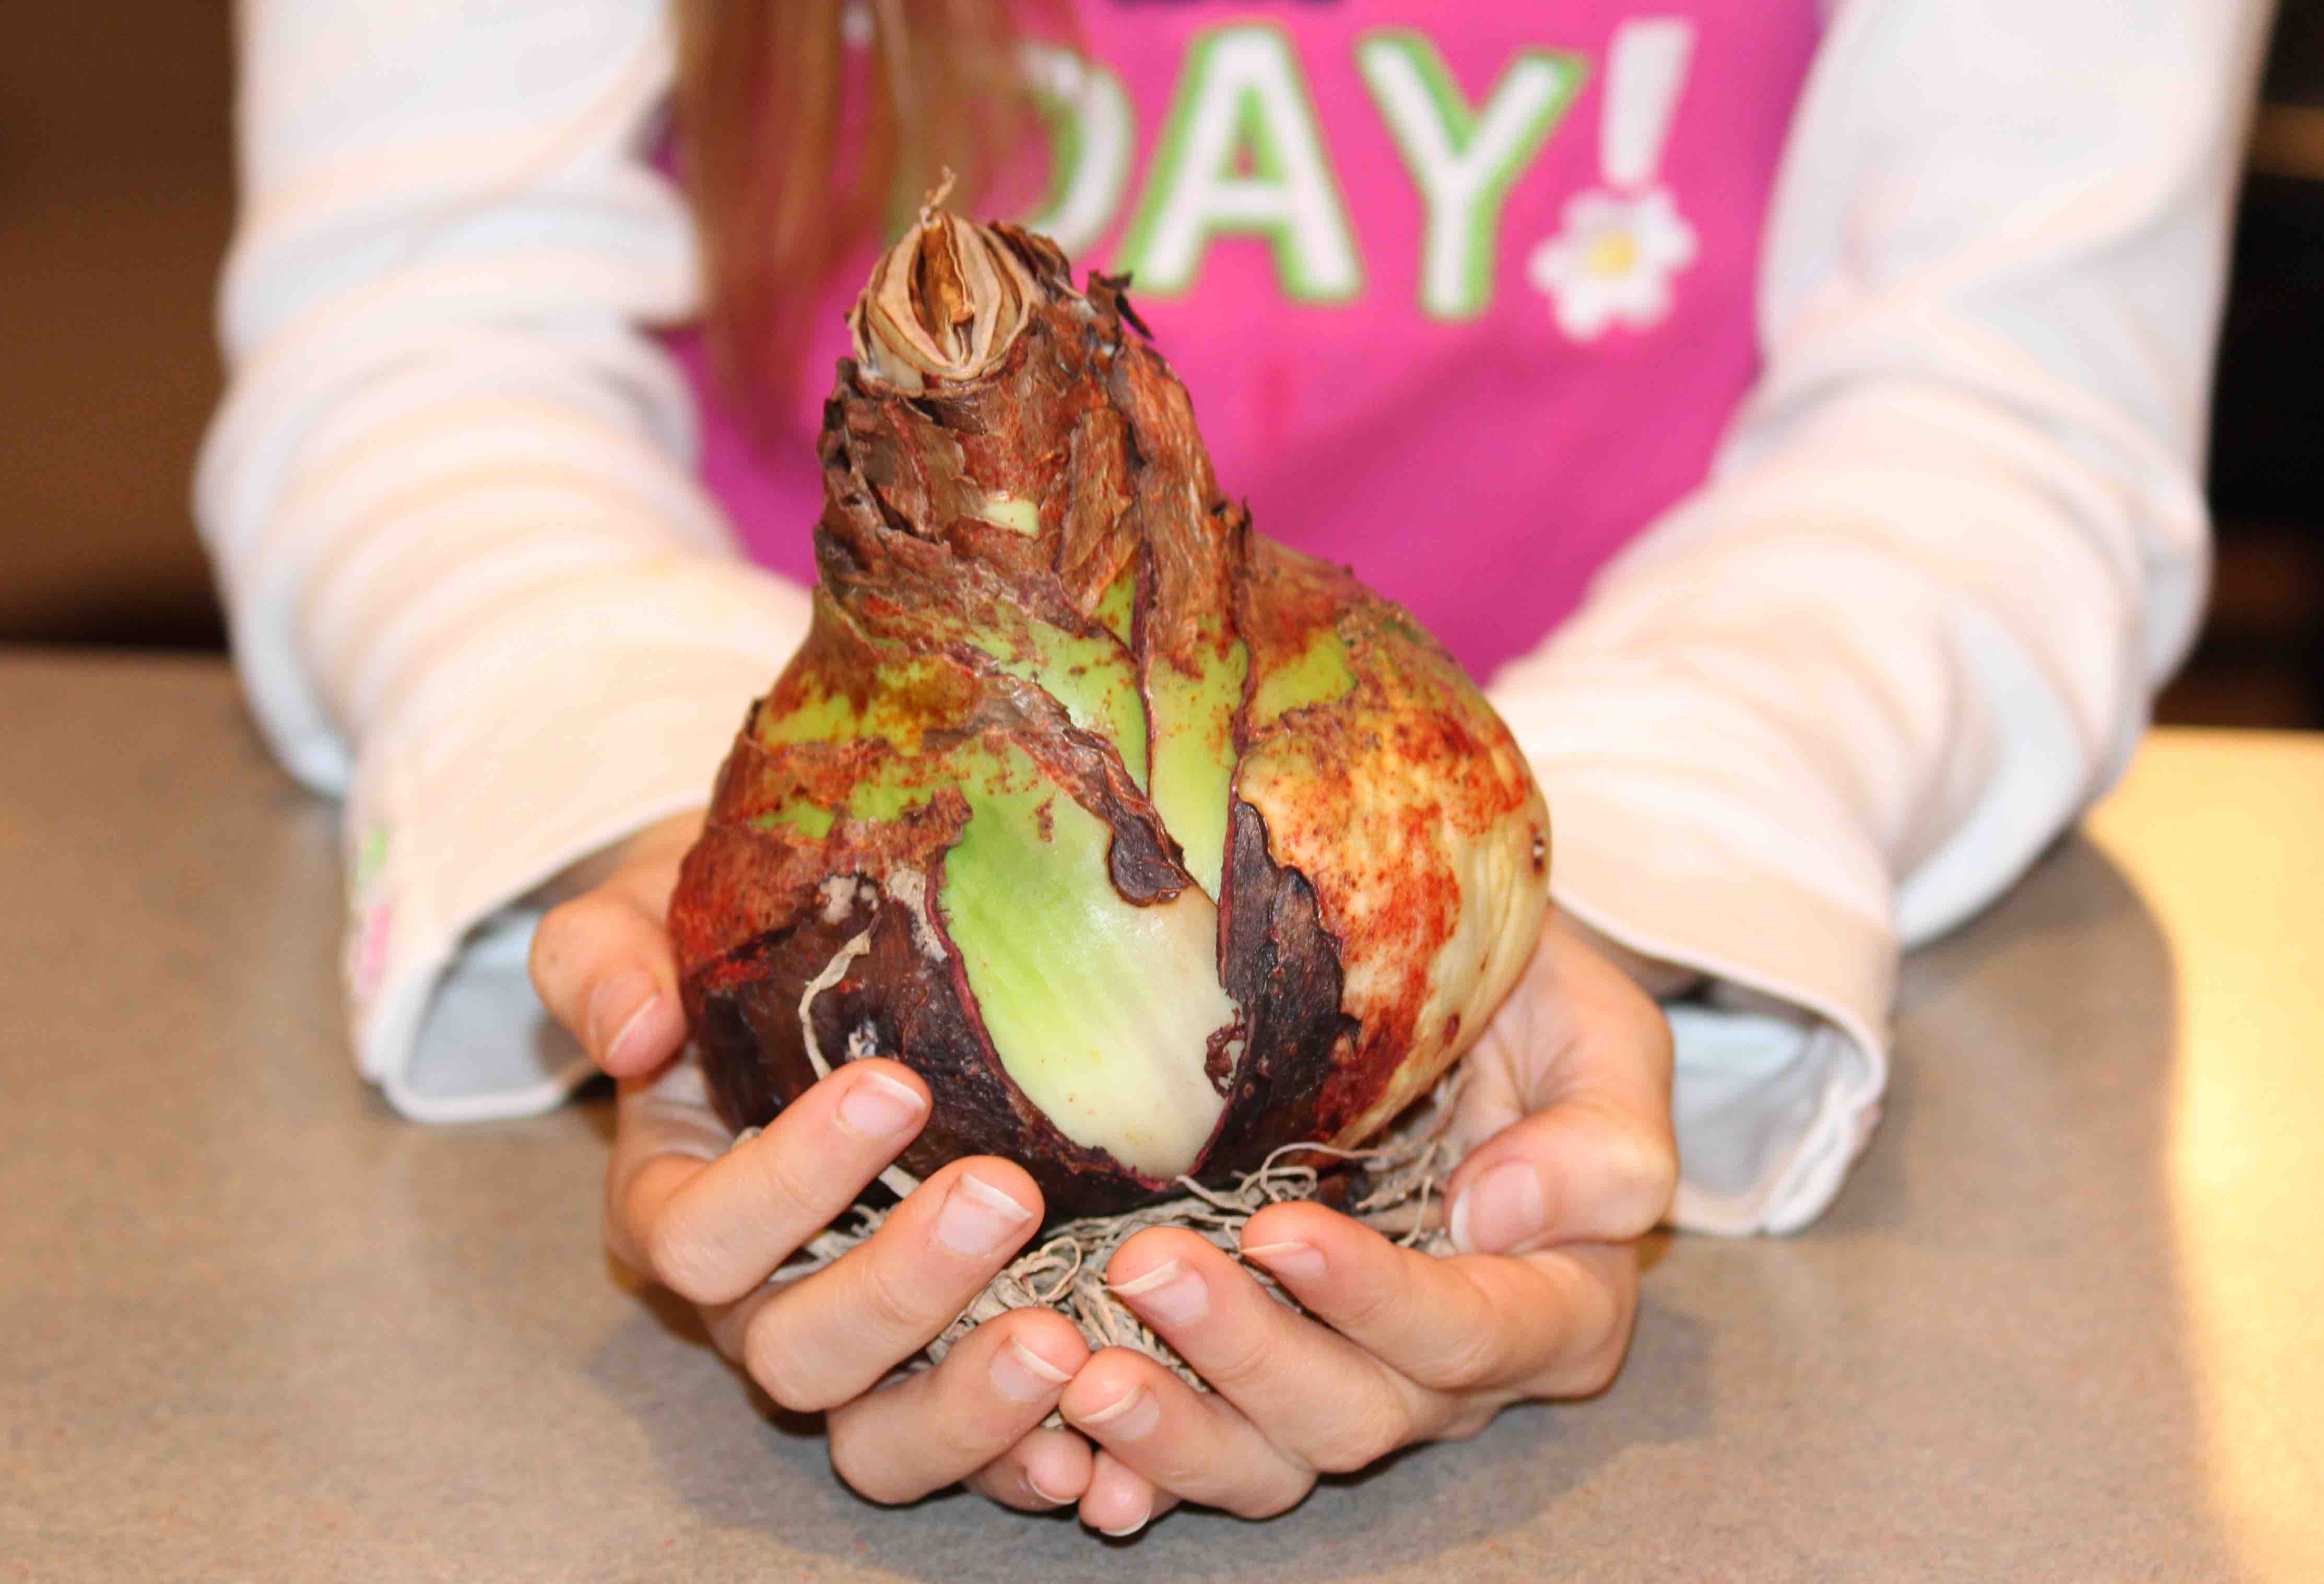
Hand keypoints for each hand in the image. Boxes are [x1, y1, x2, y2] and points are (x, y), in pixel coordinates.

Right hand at [528, 813, 1098, 1511]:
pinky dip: (1025, 1464)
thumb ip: (602, 959)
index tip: (896, 1086)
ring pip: (877, 1434)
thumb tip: (635, 1029)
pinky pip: (969, 1458)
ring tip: (1063, 1342)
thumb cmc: (729, 941)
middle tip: (1006, 1193)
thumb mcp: (643, 916)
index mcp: (673, 1206)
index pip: (704, 1233)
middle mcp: (753, 1302)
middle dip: (899, 1287)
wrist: (821, 960)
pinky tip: (1095, 1450)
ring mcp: (850, 1355)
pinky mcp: (938, 1380)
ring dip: (967, 1405)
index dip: (791, 1178)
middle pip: (795, 1351)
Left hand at [1050, 914, 1677, 1535]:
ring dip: (1173, 1428)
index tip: (1280, 1231)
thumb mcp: (1604, 1038)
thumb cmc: (1533, 1009)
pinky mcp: (1261, 1386)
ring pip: (1270, 1459)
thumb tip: (1500, 1216)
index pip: (1468, 1334)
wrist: (1449, 999)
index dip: (1375, 1300)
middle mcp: (1451, 1374)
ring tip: (1081, 1372)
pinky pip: (1202, 1458)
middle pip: (1356, 1413)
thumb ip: (1601, 1139)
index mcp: (1555, 1306)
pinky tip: (1064, 1448)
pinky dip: (1134, 1471)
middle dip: (1248, 1352)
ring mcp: (1350, 1384)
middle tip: (1149, 1267)